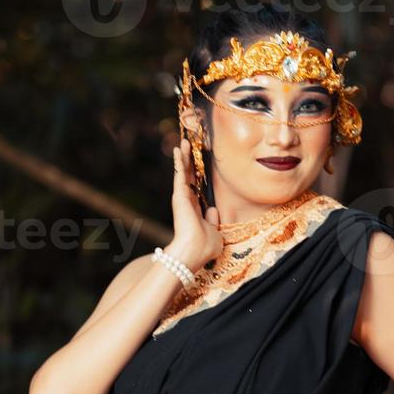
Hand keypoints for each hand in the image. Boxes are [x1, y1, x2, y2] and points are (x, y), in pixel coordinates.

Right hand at [168, 137, 223, 269]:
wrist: (194, 252)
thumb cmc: (205, 246)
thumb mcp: (215, 232)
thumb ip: (213, 220)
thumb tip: (213, 209)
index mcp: (195, 210)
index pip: (196, 188)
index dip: (198, 175)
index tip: (200, 164)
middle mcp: (187, 202)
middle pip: (189, 176)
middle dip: (190, 161)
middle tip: (189, 145)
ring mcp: (182, 198)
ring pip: (183, 172)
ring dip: (183, 156)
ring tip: (183, 141)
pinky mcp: (179, 195)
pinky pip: (180, 174)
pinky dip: (179, 161)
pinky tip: (178, 149)